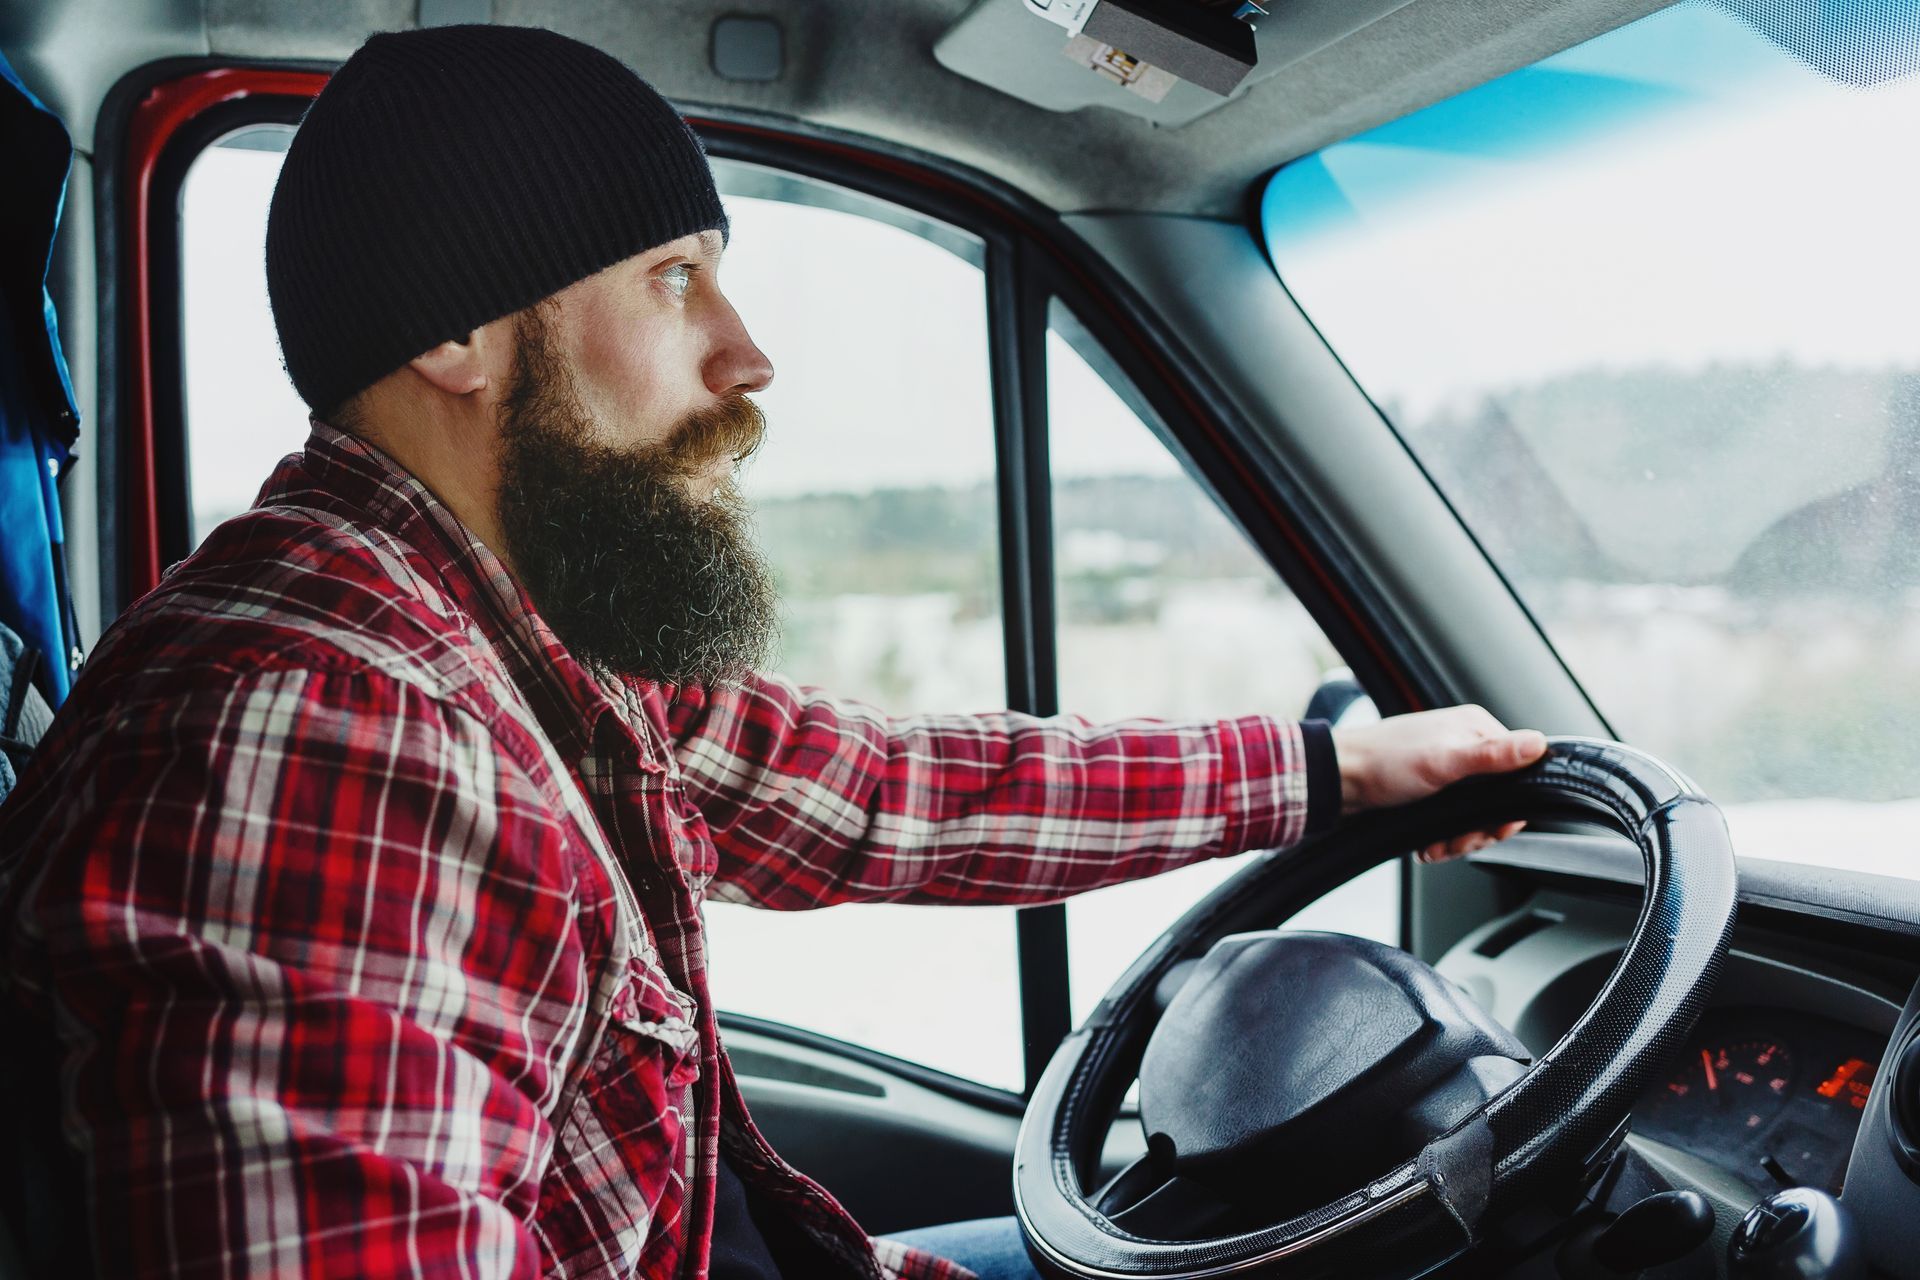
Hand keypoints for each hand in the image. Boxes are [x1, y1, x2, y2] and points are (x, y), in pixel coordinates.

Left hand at [1332, 705, 1548, 863]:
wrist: (1336, 780)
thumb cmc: (1384, 763)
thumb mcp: (1444, 762)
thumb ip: (1492, 756)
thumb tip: (1539, 743)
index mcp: (1476, 729)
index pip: (1520, 772)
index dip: (1509, 808)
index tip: (1493, 829)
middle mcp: (1465, 745)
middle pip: (1498, 799)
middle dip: (1479, 830)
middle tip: (1458, 844)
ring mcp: (1448, 768)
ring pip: (1475, 814)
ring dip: (1460, 839)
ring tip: (1438, 848)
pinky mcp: (1431, 789)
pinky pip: (1453, 819)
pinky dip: (1444, 838)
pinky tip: (1429, 847)